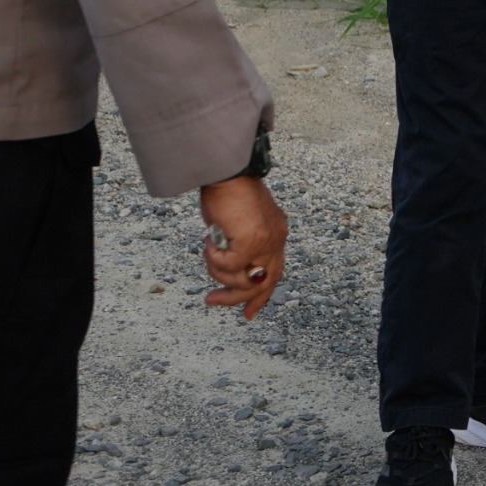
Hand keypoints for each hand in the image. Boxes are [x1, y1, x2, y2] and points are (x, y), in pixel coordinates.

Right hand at [197, 175, 287, 319]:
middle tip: (212, 301)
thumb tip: (229, 268)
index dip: (260, 296)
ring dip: (218, 272)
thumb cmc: (228, 192)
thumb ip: (239, 245)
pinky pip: (230, 265)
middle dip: (236, 297)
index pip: (274, 273)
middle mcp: (276, 240)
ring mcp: (267, 242)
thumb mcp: (237, 224)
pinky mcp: (252, 242)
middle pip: (262, 284)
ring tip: (208, 251)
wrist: (227, 172)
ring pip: (242, 279)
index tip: (248, 313)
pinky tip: (209, 241)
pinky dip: (214, 258)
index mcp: (276, 234)